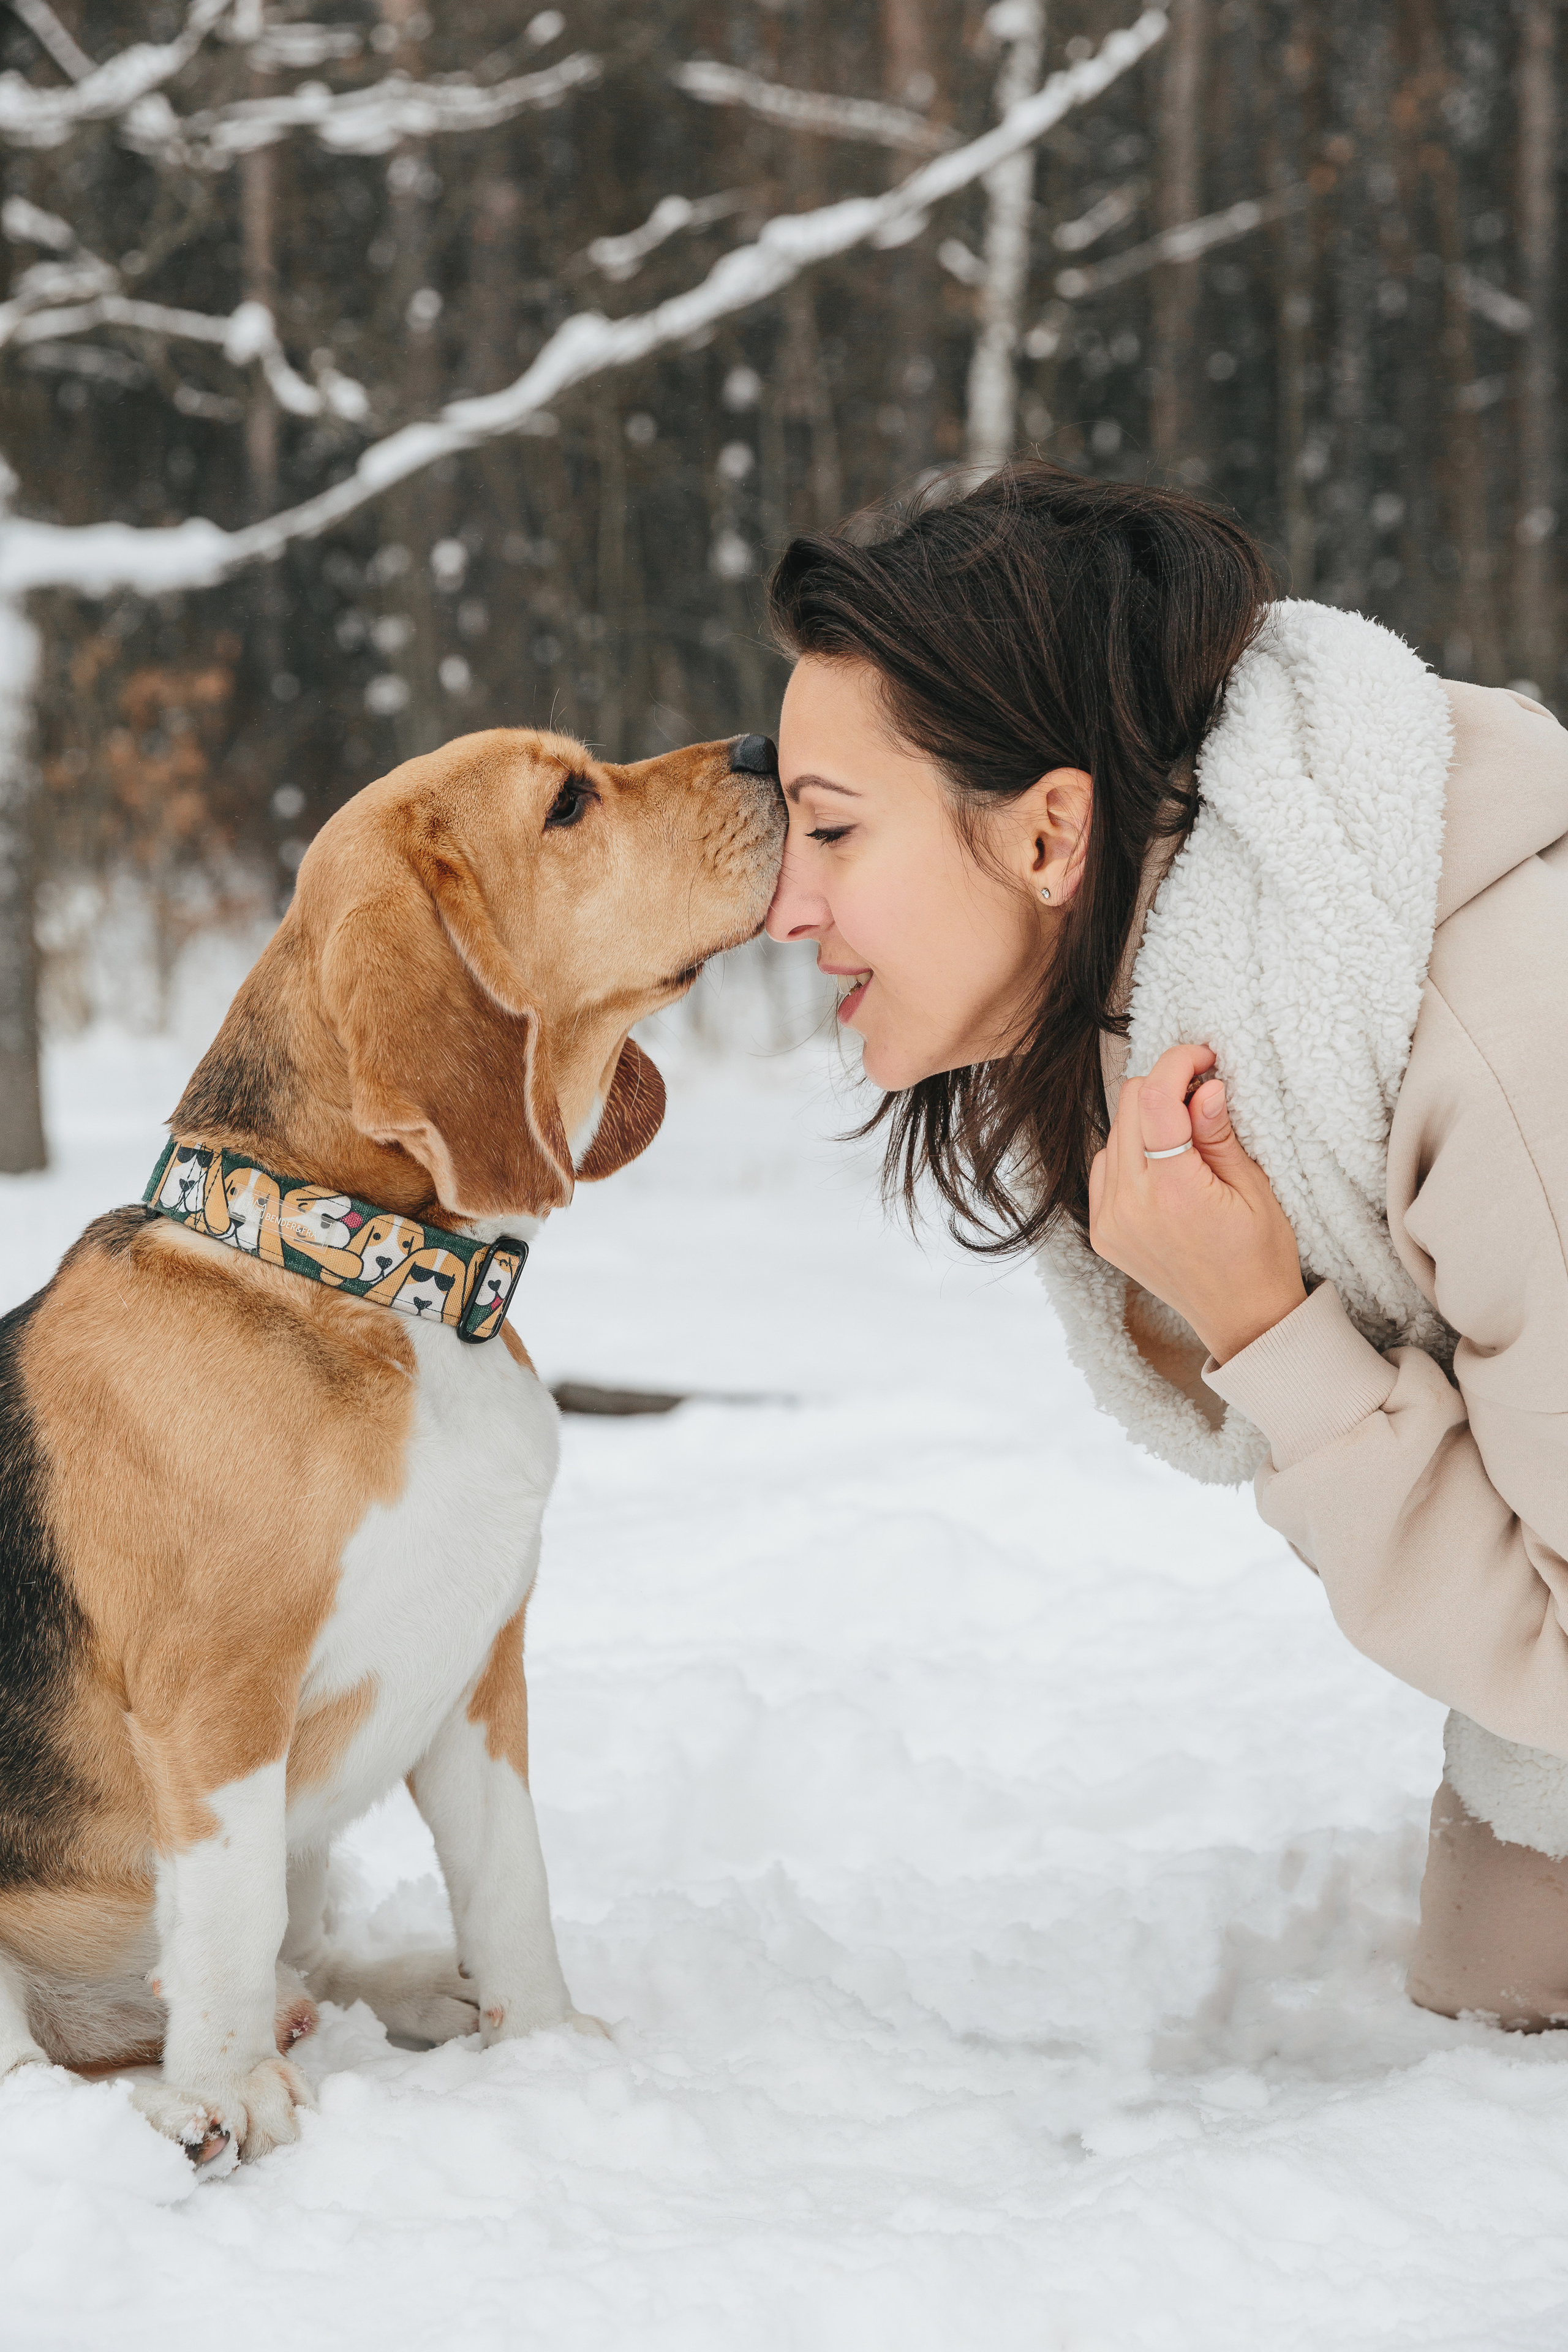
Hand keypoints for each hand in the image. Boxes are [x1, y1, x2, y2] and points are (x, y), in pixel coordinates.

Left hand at [1087, 1043, 1307, 1364]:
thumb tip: (1203, 1085)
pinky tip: (1163, 1165)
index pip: (1156, 1098)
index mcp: (1174, 1191)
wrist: (1242, 1319)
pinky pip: (1103, 1168)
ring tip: (1187, 1137)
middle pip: (1129, 1107)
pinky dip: (1129, 1152)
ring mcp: (1110, 1221)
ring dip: (1147, 1120)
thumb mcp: (1254, 1187)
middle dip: (1166, 1087)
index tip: (1203, 1057)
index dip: (1179, 1063)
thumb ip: (1219, 1133)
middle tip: (1203, 1093)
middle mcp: (1131, 1205)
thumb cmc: (1260, 1254)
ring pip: (1113, 1133)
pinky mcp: (1102, 1232)